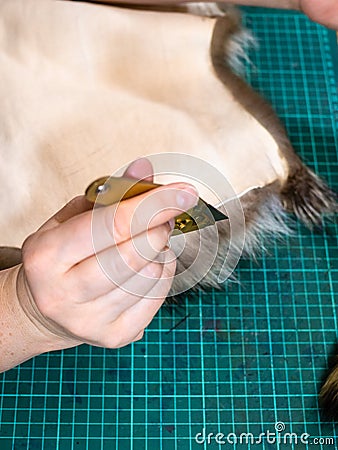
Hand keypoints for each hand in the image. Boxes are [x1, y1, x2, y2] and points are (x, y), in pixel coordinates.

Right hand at [18, 159, 197, 349]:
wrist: (43, 308)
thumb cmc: (60, 256)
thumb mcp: (73, 218)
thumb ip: (110, 193)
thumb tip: (144, 170)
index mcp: (47, 257)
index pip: (112, 224)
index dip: (155, 205)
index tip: (185, 192)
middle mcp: (64, 295)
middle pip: (134, 254)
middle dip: (160, 227)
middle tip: (164, 216)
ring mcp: (90, 322)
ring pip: (150, 276)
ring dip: (160, 250)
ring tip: (148, 243)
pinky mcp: (114, 337)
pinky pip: (158, 297)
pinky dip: (162, 274)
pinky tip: (149, 266)